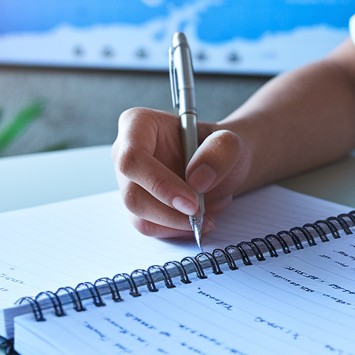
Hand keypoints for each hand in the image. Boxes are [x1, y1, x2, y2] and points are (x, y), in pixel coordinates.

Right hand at [111, 108, 251, 237]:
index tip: (191, 202)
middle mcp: (125, 153)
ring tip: (206, 218)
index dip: (159, 184)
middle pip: (132, 194)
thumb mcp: (229, 142)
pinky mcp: (139, 205)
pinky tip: (197, 222)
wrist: (220, 166)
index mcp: (138, 124)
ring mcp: (129, 182)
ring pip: (139, 216)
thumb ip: (219, 153)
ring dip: (175, 224)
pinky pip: (149, 226)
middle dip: (169, 212)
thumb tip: (197, 181)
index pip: (132, 158)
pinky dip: (175, 230)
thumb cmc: (218, 148)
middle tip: (200, 215)